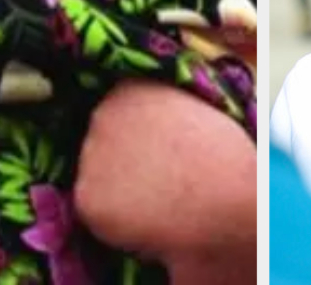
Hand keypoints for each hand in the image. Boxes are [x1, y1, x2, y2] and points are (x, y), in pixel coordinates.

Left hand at [74, 80, 255, 281]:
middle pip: (103, 139)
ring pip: (96, 176)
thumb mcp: (197, 110)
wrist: (224, 199)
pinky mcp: (85, 197)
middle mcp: (102, 114)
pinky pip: (96, 211)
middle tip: (155, 180)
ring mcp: (89, 155)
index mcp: (132, 87)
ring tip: (156, 203)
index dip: (136, 134)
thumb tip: (160, 128)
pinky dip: (114, 221)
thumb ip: (166, 111)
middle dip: (121, 158)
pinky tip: (145, 223)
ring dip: (117, 189)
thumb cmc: (226, 156)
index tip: (155, 151)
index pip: (120, 109)